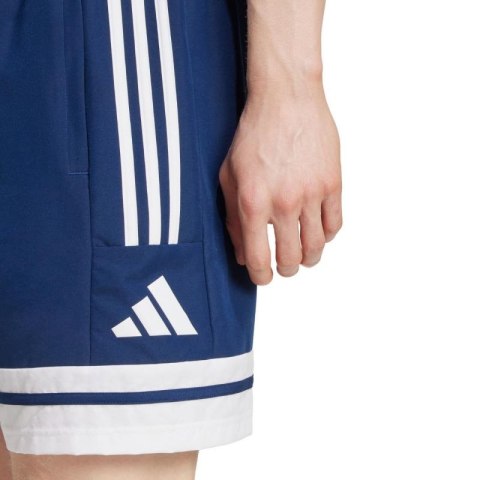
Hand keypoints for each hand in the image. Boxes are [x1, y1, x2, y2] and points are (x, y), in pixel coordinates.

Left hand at [219, 86, 341, 284]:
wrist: (286, 99)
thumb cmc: (252, 136)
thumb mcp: (228, 176)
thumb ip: (232, 218)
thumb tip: (242, 254)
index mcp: (252, 202)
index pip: (258, 259)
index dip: (260, 277)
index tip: (263, 278)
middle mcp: (283, 202)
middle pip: (291, 258)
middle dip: (286, 270)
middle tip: (283, 266)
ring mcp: (311, 194)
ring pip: (316, 247)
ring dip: (308, 259)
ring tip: (302, 256)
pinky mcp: (333, 184)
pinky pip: (335, 225)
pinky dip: (326, 237)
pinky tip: (318, 233)